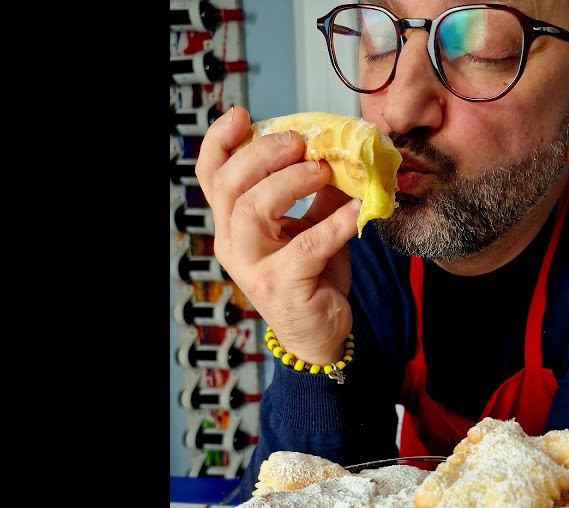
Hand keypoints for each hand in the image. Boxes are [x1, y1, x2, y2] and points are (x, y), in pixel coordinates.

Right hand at [196, 106, 361, 365]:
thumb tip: (341, 148)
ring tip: (322, 170)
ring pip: (251, 211)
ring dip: (288, 182)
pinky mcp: (282, 287)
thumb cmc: (311, 276)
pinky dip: (334, 223)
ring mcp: (253, 267)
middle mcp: (233, 243)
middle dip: (261, 155)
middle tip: (298, 141)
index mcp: (233, 223)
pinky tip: (357, 210)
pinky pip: (306, 246)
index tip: (241, 114)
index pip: (211, 176)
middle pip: (229, 187)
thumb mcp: (310, 225)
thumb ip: (316, 191)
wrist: (321, 333)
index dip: (219, 141)